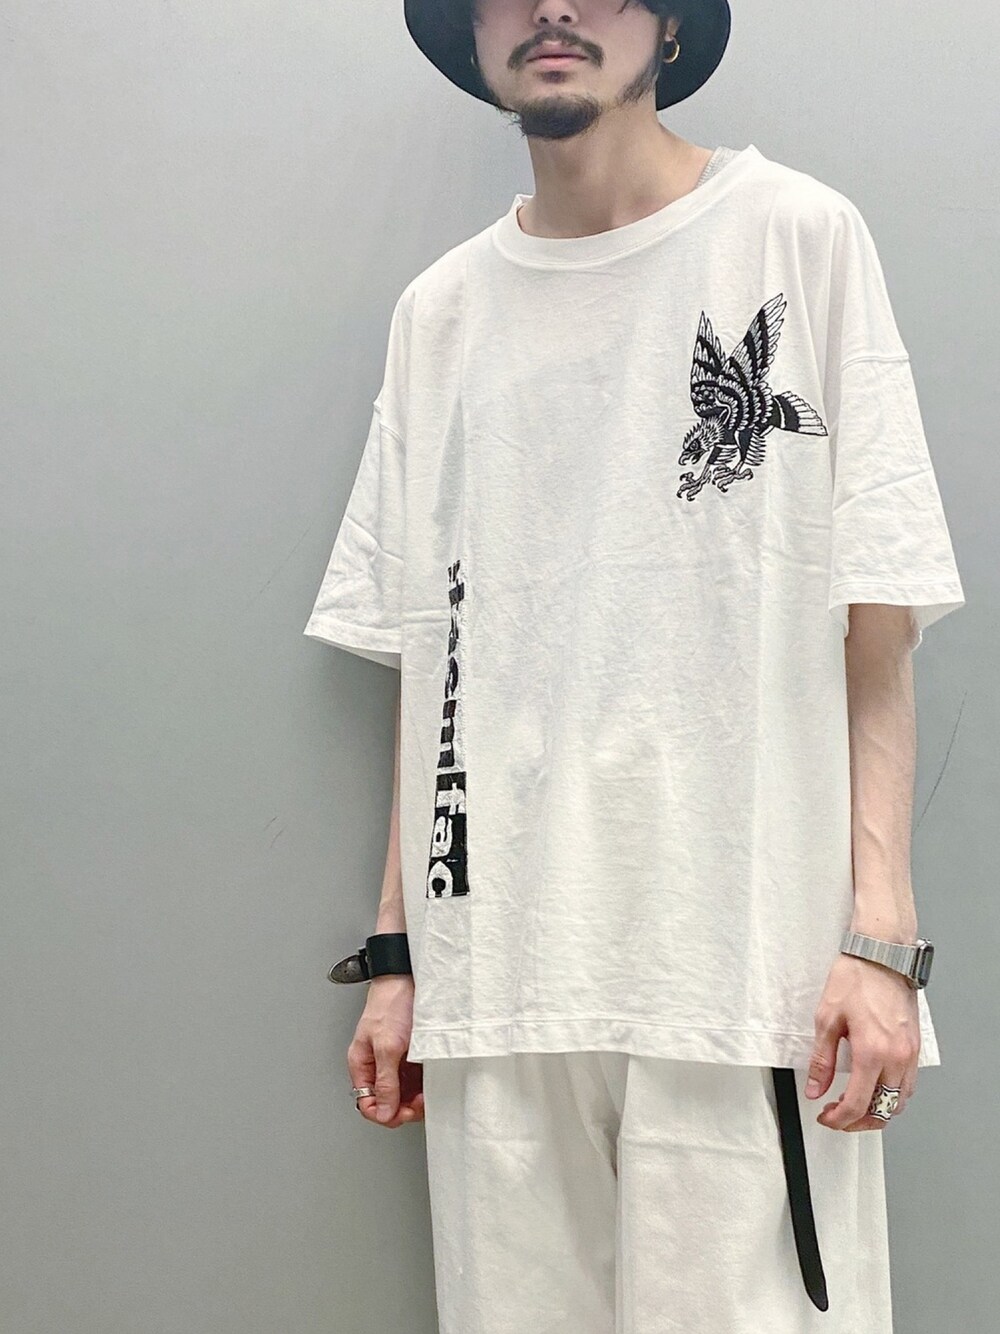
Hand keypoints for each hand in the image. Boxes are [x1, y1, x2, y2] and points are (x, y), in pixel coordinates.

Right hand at [347, 974, 423, 1127]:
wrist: (408, 978)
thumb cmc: (392, 1003)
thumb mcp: (388, 1045)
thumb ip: (385, 1081)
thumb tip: (383, 1112)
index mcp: (361, 1064)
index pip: (367, 1103)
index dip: (385, 1113)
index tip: (404, 1112)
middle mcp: (376, 1065)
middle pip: (386, 1101)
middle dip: (403, 1107)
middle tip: (419, 1104)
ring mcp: (393, 1060)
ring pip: (402, 1093)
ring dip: (415, 1097)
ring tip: (427, 1092)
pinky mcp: (409, 1055)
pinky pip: (414, 1079)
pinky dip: (423, 1084)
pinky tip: (431, 1080)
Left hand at [804, 952, 919, 1131]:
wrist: (882, 955)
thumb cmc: (856, 979)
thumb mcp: (827, 1018)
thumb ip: (821, 1060)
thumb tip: (816, 1088)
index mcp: (872, 1052)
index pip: (857, 1104)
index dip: (838, 1119)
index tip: (826, 1117)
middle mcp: (897, 1058)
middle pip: (882, 1112)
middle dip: (858, 1123)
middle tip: (838, 1116)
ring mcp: (910, 1054)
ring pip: (899, 1103)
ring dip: (877, 1112)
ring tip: (854, 1107)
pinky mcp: (915, 1048)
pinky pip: (908, 1086)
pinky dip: (892, 1097)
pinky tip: (875, 1090)